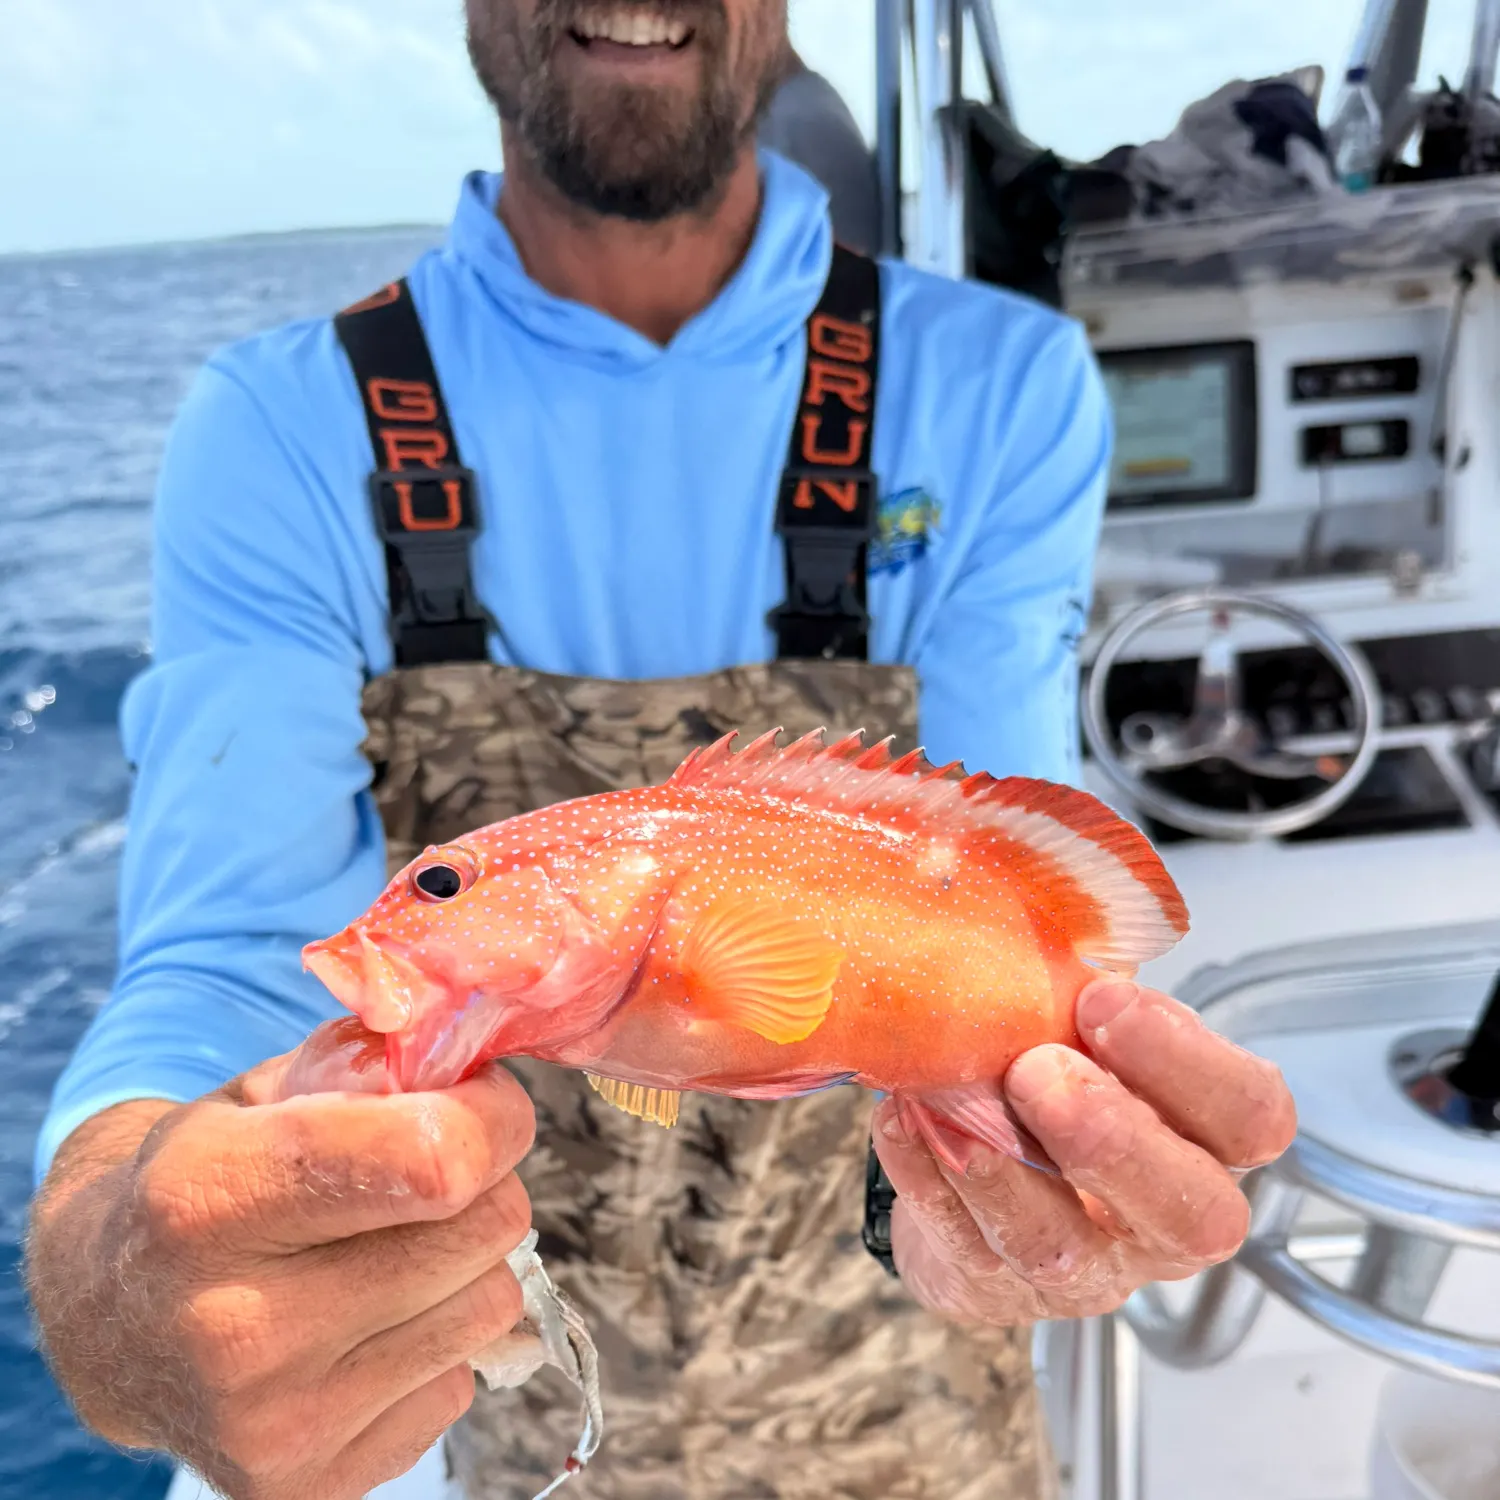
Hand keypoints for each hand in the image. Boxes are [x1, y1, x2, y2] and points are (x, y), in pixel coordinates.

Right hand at [25, 1055, 535, 1499]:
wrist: (106, 1323)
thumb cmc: (206, 1183)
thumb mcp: (262, 1094)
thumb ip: (374, 1065)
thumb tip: (486, 1061)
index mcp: (212, 1198)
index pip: (432, 1161)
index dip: (492, 1119)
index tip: (491, 1104)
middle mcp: (236, 1326)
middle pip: (481, 1229)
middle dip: (483, 1184)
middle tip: (434, 1179)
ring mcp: (273, 1424)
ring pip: (490, 1306)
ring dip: (467, 1266)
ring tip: (394, 1251)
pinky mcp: (304, 1488)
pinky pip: (460, 1385)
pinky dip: (435, 1345)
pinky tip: (366, 1329)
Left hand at [872, 980, 1296, 1325]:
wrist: (974, 1158)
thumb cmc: (1047, 1072)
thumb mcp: (1076, 1019)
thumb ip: (1075, 972)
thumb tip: (1016, 888)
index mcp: (1206, 1136)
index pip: (1251, 1114)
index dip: (1187, 1062)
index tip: (1103, 1000)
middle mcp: (1164, 1217)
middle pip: (1191, 1212)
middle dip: (1111, 1137)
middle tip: (1035, 1070)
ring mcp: (1089, 1268)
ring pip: (1060, 1246)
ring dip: (996, 1168)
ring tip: (939, 1103)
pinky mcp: (1001, 1289)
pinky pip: (967, 1248)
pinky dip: (926, 1181)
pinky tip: (903, 1123)